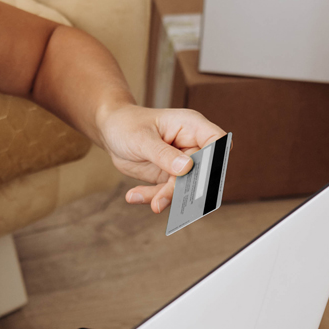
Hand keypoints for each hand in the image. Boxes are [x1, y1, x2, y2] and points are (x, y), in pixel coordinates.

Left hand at [96, 103, 226, 213]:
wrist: (111, 131)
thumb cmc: (127, 124)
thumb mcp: (142, 138)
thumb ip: (164, 154)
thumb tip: (186, 168)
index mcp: (191, 126)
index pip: (217, 140)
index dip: (216, 158)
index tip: (202, 174)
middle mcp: (190, 145)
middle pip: (202, 171)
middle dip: (186, 187)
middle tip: (169, 198)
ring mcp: (181, 163)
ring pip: (185, 187)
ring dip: (167, 197)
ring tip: (152, 203)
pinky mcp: (169, 177)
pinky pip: (167, 193)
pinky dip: (152, 197)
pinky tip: (134, 196)